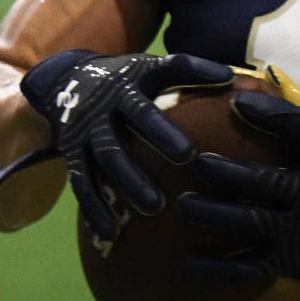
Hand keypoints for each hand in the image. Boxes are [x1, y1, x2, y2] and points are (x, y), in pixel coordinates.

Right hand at [12, 49, 235, 243]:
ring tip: (150, 212)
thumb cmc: (127, 76)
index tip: (188, 155)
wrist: (69, 78)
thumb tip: (230, 77)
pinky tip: (110, 234)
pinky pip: (81, 186)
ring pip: (98, 169)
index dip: (163, 133)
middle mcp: (98, 115)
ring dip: (121, 192)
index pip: (142, 113)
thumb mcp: (151, 66)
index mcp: (122, 92)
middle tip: (162, 202)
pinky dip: (94, 210)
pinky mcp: (71, 156)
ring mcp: (82, 137)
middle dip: (136, 174)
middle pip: (114, 147)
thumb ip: (188, 69)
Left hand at [174, 91, 299, 285]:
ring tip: (183, 206)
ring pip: (252, 223)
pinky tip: (187, 263)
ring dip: (215, 215)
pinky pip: (250, 267)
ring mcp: (299, 230)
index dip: (269, 113)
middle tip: (195, 163)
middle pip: (265, 182)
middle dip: (227, 173)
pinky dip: (219, 268)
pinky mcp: (288, 261)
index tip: (235, 101)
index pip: (297, 128)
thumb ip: (295, 116)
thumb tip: (254, 79)